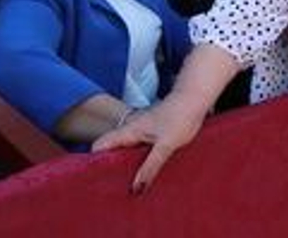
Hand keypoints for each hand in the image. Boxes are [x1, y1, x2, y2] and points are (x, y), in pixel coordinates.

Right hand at [92, 97, 206, 194]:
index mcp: (129, 131)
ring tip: (125, 185)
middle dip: (108, 167)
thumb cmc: (180, 117)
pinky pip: (139, 150)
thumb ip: (151, 167)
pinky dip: (138, 161)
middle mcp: (132, 130)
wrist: (195, 99)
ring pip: (126, 150)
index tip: (92, 179)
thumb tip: (136, 189)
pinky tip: (144, 174)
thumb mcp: (166, 145)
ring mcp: (142, 131)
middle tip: (110, 188)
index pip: (100, 145)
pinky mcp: (153, 134)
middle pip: (111, 150)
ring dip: (124, 165)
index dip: (92, 160)